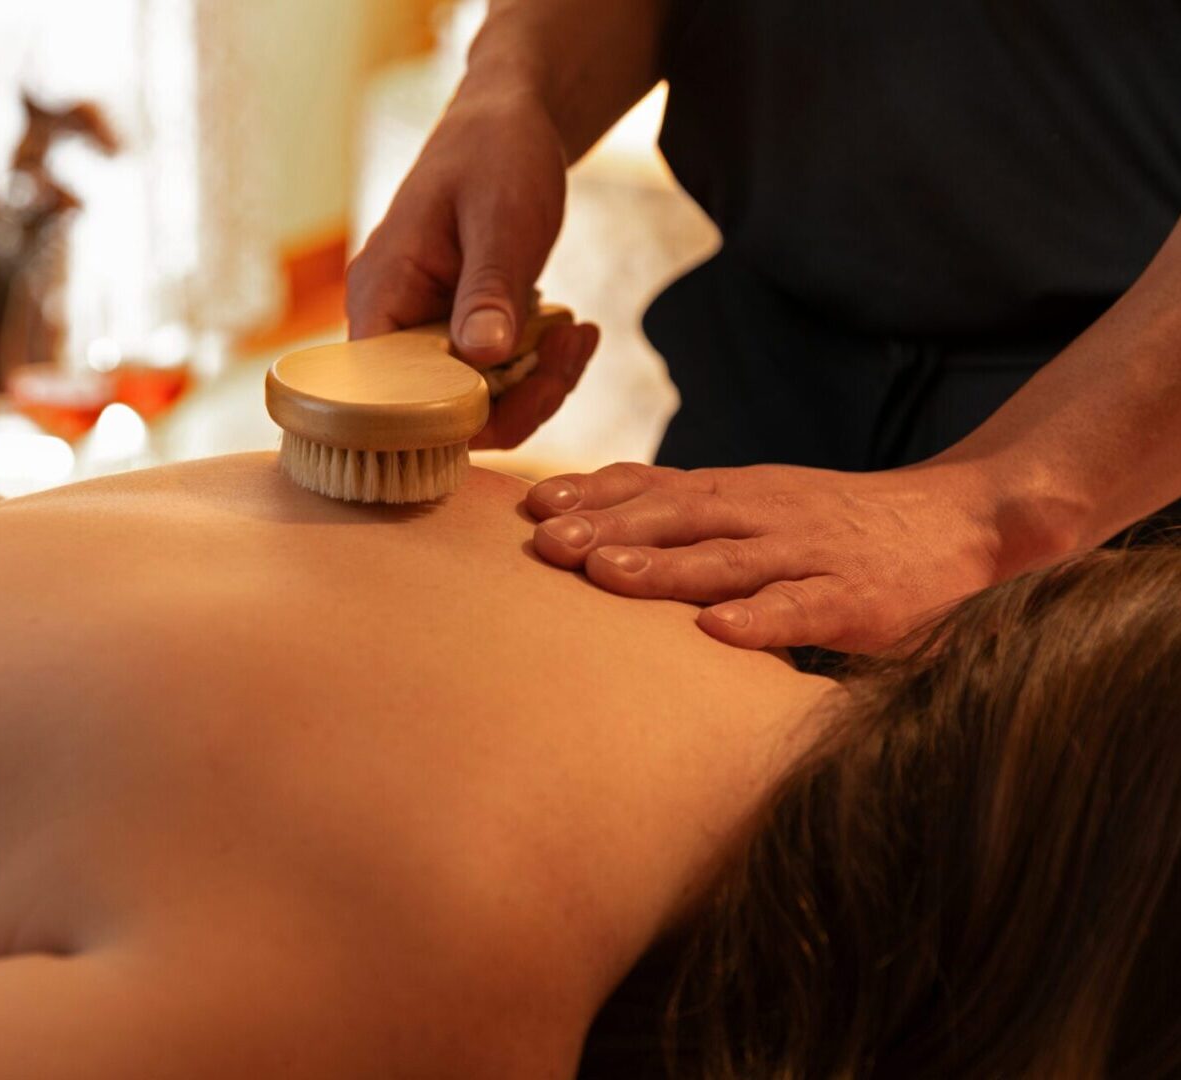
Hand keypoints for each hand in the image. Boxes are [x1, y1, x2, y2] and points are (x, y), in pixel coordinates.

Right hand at [347, 90, 598, 448]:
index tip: (526, 389)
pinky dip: (538, 369)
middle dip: (516, 401)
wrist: (508, 121)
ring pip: (476, 403)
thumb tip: (483, 355)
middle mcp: (392, 325)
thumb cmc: (495, 154)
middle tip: (571, 354)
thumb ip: (488, 288)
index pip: (390, 396)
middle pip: (440, 411)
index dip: (455, 415)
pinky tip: (574, 334)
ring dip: (537, 386)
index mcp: (380, 296)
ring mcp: (425, 333)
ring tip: (579, 337)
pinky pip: (494, 379)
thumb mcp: (500, 217)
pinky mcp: (458, 334)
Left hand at [525, 461, 1014, 652]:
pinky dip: (762, 619)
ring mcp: (808, 556)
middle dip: (608, 528)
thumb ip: (685, 509)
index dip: (595, 493)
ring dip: (664, 567)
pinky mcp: (854, 601)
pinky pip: (803, 609)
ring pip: (726, 559)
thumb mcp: (757, 501)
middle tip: (547, 544)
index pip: (655, 485)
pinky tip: (719, 632)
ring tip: (608, 576)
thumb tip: (589, 515)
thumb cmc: (835, 523)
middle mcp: (764, 516)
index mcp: (737, 492)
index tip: (535, 504)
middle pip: (676, 517)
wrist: (958, 521)